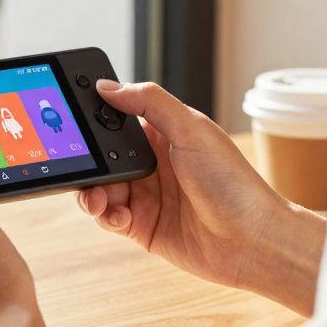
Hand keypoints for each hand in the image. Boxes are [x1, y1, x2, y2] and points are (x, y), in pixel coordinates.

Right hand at [78, 81, 325, 314]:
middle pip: (102, 158)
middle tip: (79, 167)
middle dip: (87, 163)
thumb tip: (107, 86)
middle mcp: (152, 165)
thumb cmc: (233, 183)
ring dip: (91, 193)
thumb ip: (149, 101)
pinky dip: (106, 217)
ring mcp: (146, 197)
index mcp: (163, 135)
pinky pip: (110, 219)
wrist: (253, 241)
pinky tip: (120, 217)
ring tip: (97, 200)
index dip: (93, 123)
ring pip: (100, 190)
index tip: (73, 125)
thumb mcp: (192, 129)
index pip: (116, 122)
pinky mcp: (143, 228)